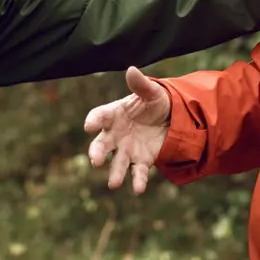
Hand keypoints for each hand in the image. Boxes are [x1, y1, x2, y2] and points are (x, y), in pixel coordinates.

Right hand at [83, 65, 171, 195]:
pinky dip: (137, 181)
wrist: (170, 118)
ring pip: (117, 163)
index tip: (89, 126)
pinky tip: (138, 190)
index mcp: (113, 114)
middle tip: (95, 161)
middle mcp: (115, 134)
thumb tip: (131, 69)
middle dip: (96, 153)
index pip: (99, 116)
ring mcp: (127, 149)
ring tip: (113, 183)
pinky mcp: (141, 160)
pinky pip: (137, 172)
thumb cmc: (154, 102)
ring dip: (115, 173)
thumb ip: (141, 84)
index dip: (94, 120)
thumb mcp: (151, 91)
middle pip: (101, 144)